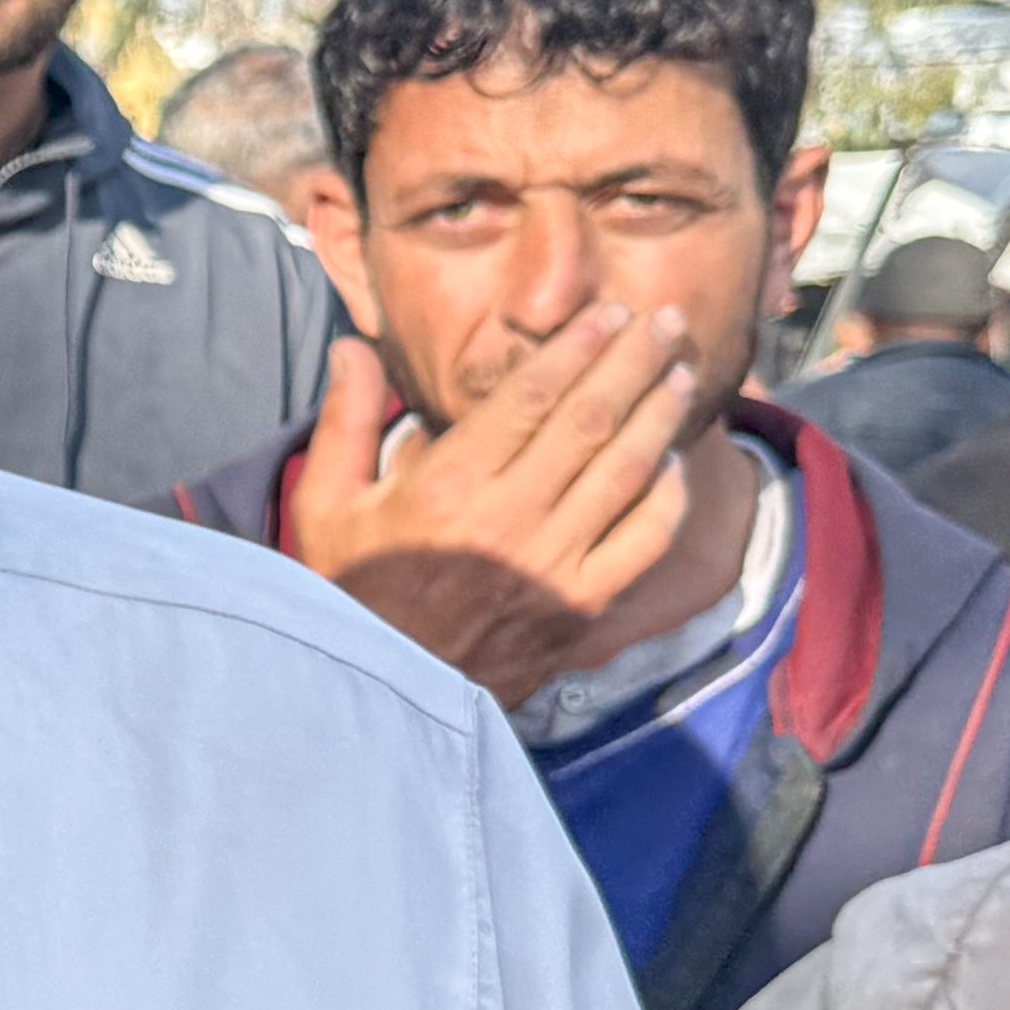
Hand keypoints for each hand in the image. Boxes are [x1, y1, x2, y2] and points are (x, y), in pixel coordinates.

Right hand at [290, 305, 697, 706]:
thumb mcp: (328, 504)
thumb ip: (346, 419)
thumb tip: (353, 344)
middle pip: (590, 420)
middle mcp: (511, 516)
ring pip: (625, 472)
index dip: (579, 348)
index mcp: (450, 483)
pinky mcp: (583, 606)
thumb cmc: (354, 592)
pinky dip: (665, 497)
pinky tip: (674, 463)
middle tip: (668, 321)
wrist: (385, 694)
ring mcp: (555, 563)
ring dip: (658, 415)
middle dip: (634, 362)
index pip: (532, 397)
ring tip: (681, 373)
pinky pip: (643, 541)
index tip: (610, 314)